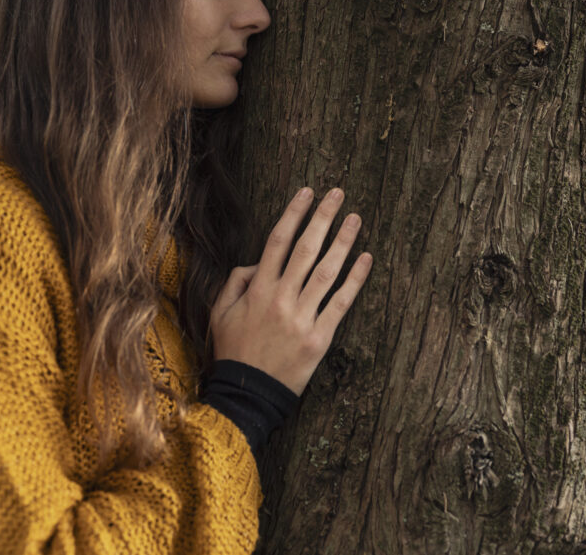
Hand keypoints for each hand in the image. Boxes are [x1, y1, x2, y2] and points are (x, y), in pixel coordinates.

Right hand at [210, 187, 372, 395]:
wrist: (248, 393)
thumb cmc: (233, 351)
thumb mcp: (219, 313)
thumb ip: (235, 282)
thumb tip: (256, 262)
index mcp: (257, 290)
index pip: (278, 241)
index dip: (294, 214)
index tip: (307, 192)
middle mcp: (281, 298)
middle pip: (306, 249)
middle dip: (322, 218)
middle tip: (337, 194)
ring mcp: (302, 317)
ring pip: (326, 272)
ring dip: (343, 242)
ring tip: (355, 219)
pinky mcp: (319, 337)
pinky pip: (341, 303)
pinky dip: (355, 280)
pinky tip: (366, 259)